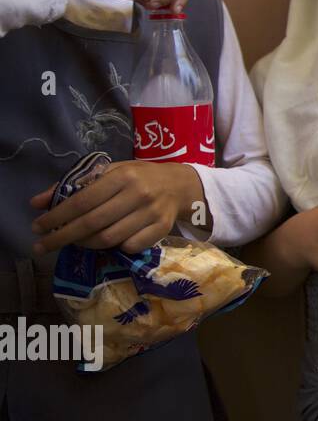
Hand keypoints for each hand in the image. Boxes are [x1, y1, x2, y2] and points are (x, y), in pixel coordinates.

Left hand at [30, 160, 202, 254]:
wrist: (179, 185)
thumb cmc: (138, 176)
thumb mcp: (109, 171)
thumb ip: (73, 185)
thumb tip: (36, 203)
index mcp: (122, 176)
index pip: (82, 201)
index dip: (56, 216)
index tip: (36, 227)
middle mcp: (138, 194)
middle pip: (92, 223)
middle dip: (62, 237)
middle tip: (42, 246)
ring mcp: (152, 214)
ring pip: (109, 238)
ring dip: (84, 244)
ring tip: (73, 242)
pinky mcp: (162, 229)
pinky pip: (130, 247)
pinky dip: (112, 248)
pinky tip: (104, 243)